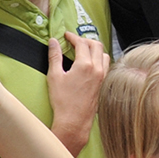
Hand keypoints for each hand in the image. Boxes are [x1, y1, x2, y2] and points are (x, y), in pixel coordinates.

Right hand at [46, 31, 108, 148]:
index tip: (66, 35)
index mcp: (85, 65)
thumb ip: (54, 56)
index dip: (73, 36)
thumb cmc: (63, 102)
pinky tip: (89, 64)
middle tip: (74, 41)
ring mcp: (102, 77)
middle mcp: (97, 69)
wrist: (74, 122)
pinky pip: (105, 65)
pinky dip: (99, 59)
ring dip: (94, 49)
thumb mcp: (54, 76)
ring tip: (83, 50)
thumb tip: (53, 42)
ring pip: (103, 54)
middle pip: (96, 45)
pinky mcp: (103, 84)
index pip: (81, 43)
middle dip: (85, 40)